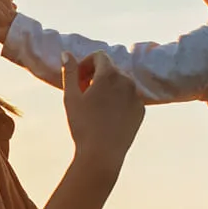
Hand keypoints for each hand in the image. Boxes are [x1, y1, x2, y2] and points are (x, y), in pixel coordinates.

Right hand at [63, 53, 143, 179]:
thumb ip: (69, 72)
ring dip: (108, 88)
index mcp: (110, 74)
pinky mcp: (141, 110)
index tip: (78, 79)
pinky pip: (129, 98)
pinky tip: (107, 117)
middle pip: (111, 69)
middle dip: (96, 76)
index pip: (99, 56)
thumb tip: (66, 53)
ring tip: (95, 106)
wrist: (102, 154)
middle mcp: (127, 81)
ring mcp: (136, 96)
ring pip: (121, 83)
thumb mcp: (71, 96)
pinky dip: (119, 101)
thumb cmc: (83, 125)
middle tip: (83, 93)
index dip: (86, 64)